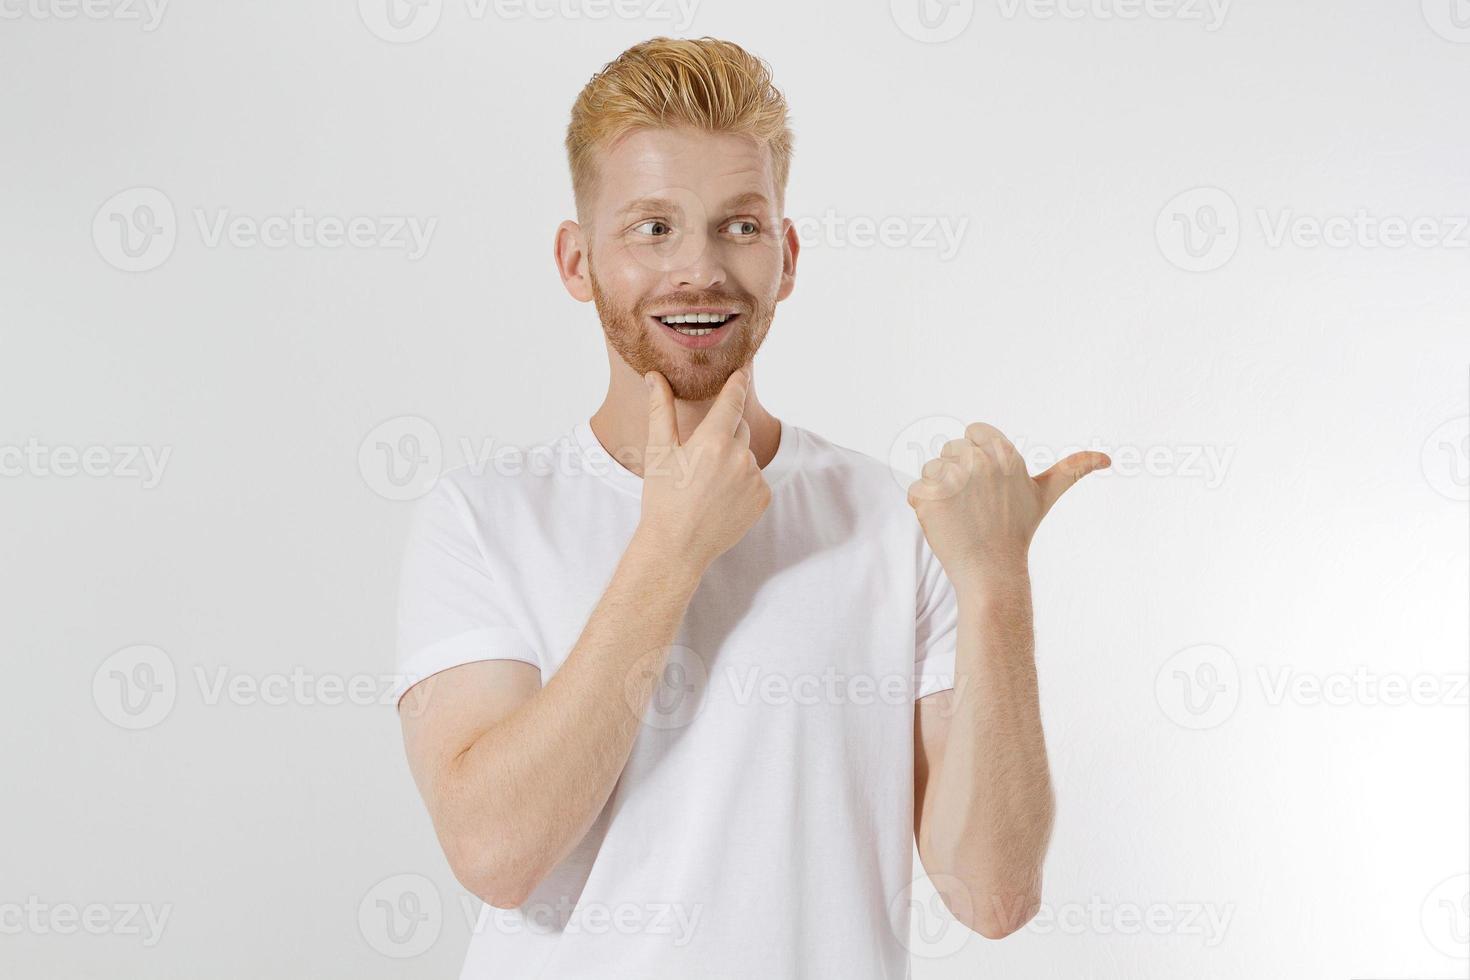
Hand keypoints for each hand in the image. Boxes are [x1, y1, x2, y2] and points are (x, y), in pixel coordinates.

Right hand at [637, 366, 771, 573]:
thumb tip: (654, 377)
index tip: (742, 372)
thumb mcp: (659, 452)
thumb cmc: (662, 499)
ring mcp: (754, 479)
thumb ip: (660, 410)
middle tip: (699, 459)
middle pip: (738, 429)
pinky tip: (721, 499)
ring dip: (732, 462)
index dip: (737, 383)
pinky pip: (756, 479)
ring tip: (706, 486)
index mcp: (713, 441)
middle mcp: (739, 457)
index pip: (732, 400)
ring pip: (746, 456)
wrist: (677, 547)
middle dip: (723, 435)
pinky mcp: (763, 498)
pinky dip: (742, 483)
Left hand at [906, 422, 1109, 592]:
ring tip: (962, 514)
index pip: (972, 433)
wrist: (992, 571)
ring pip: (930, 469)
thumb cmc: (1018, 531)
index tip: (987, 484)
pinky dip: (925, 508)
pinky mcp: (928, 497)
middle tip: (975, 503)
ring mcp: (951, 478)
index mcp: (1003, 452)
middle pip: (949, 449)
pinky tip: (946, 523)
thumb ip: (1072, 470)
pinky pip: (916, 490)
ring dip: (940, 490)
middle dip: (957, 473)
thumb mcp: (1045, 495)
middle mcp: (977, 459)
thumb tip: (1108, 459)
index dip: (976, 457)